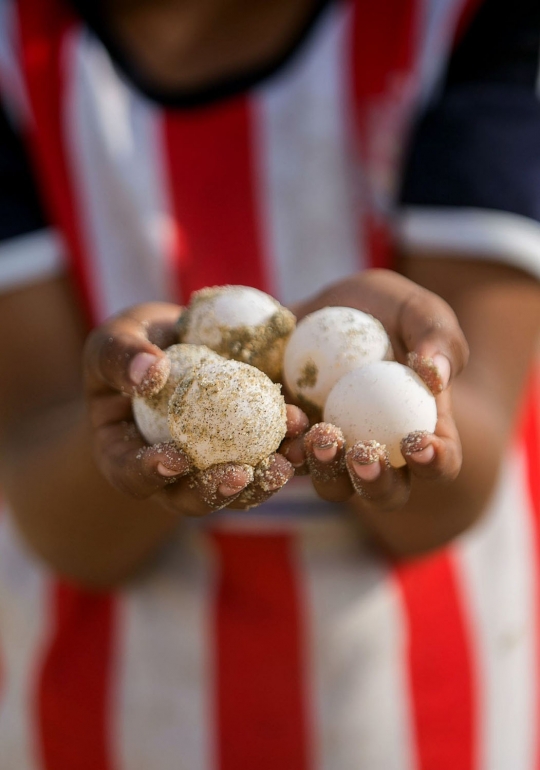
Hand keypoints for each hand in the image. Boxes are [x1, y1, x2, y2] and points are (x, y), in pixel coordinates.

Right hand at [84, 303, 306, 515]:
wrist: (178, 340)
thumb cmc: (133, 343)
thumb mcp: (114, 339)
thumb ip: (119, 356)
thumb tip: (150, 372)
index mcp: (124, 454)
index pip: (132, 475)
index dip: (151, 473)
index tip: (176, 458)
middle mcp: (167, 475)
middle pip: (188, 498)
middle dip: (215, 492)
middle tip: (240, 474)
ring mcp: (208, 467)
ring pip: (234, 490)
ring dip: (262, 481)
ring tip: (285, 462)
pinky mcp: (244, 451)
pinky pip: (265, 459)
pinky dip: (284, 448)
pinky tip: (302, 429)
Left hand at [280, 269, 468, 510]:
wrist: (334, 305)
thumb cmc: (391, 311)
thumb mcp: (419, 311)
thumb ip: (438, 338)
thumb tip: (437, 375)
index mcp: (423, 432)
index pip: (439, 463)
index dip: (434, 463)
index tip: (418, 442)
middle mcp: (380, 453)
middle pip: (383, 492)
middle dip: (373, 482)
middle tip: (360, 452)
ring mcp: (335, 451)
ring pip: (331, 484)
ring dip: (324, 469)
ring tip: (318, 433)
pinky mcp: (295, 437)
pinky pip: (287, 453)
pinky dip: (284, 442)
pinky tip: (287, 415)